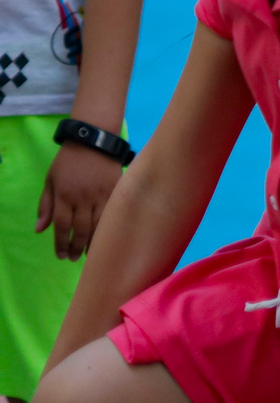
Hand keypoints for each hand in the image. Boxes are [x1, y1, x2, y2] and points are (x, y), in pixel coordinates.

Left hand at [38, 141, 121, 260]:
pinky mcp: (116, 192)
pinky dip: (108, 229)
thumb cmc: (68, 162)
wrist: (93, 142)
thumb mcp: (50, 181)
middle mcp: (82, 198)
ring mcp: (101, 195)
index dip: (60, 243)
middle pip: (80, 229)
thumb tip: (40, 230)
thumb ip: (45, 205)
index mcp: (64, 195)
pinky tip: (106, 239)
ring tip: (88, 254)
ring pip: (98, 225)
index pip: (61, 225)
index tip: (60, 255)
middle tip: (73, 259)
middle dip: (76, 247)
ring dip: (93, 242)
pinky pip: (112, 215)